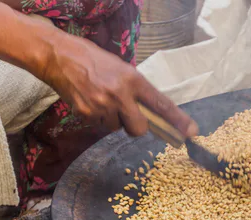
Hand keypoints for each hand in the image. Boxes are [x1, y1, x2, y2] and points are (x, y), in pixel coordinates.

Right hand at [39, 32, 197, 137]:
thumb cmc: (94, 60)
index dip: (178, 120)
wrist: (59, 56)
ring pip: (117, 128)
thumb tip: (155, 111)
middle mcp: (120, 94)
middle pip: (140, 129)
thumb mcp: (122, 69)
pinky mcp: (86, 114)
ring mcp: (102, 106)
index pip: (161, 104)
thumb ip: (138, 90)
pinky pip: (99, 126)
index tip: (191, 132)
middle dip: (136, 127)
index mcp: (133, 80)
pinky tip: (90, 101)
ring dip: (113, 120)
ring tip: (101, 99)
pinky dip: (97, 118)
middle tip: (127, 114)